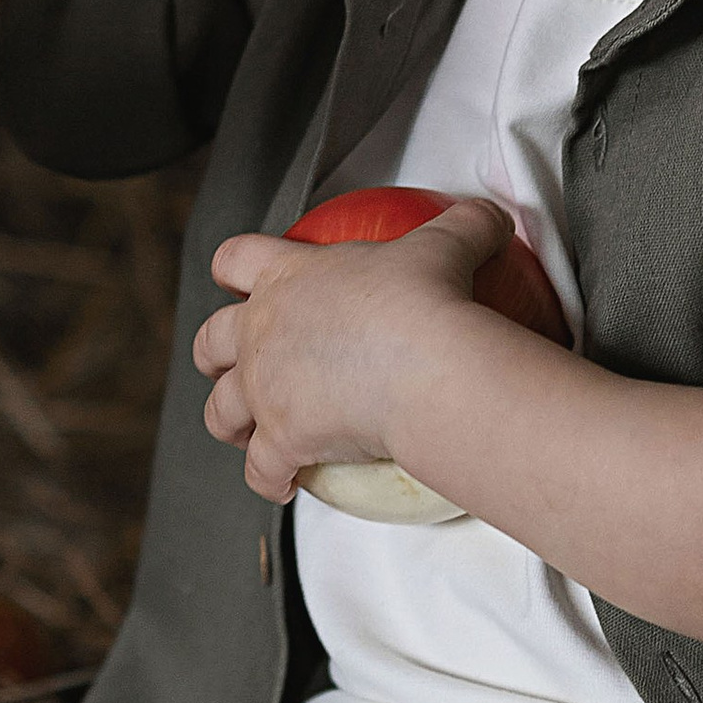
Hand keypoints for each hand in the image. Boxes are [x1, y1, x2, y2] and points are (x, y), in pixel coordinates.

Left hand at [191, 198, 520, 500]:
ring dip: (228, 422)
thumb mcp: (447, 246)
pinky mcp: (282, 440)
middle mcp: (264, 332)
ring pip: (219, 411)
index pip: (236, 258)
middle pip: (211, 340)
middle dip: (213, 354)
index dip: (231, 268)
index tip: (235, 278)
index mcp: (288, 277)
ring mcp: (265, 389)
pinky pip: (261, 470)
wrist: (425, 366)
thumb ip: (463, 227)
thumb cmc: (425, 302)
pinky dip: (268, 480)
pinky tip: (282, 484)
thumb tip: (491, 218)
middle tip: (227, 363)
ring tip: (244, 432)